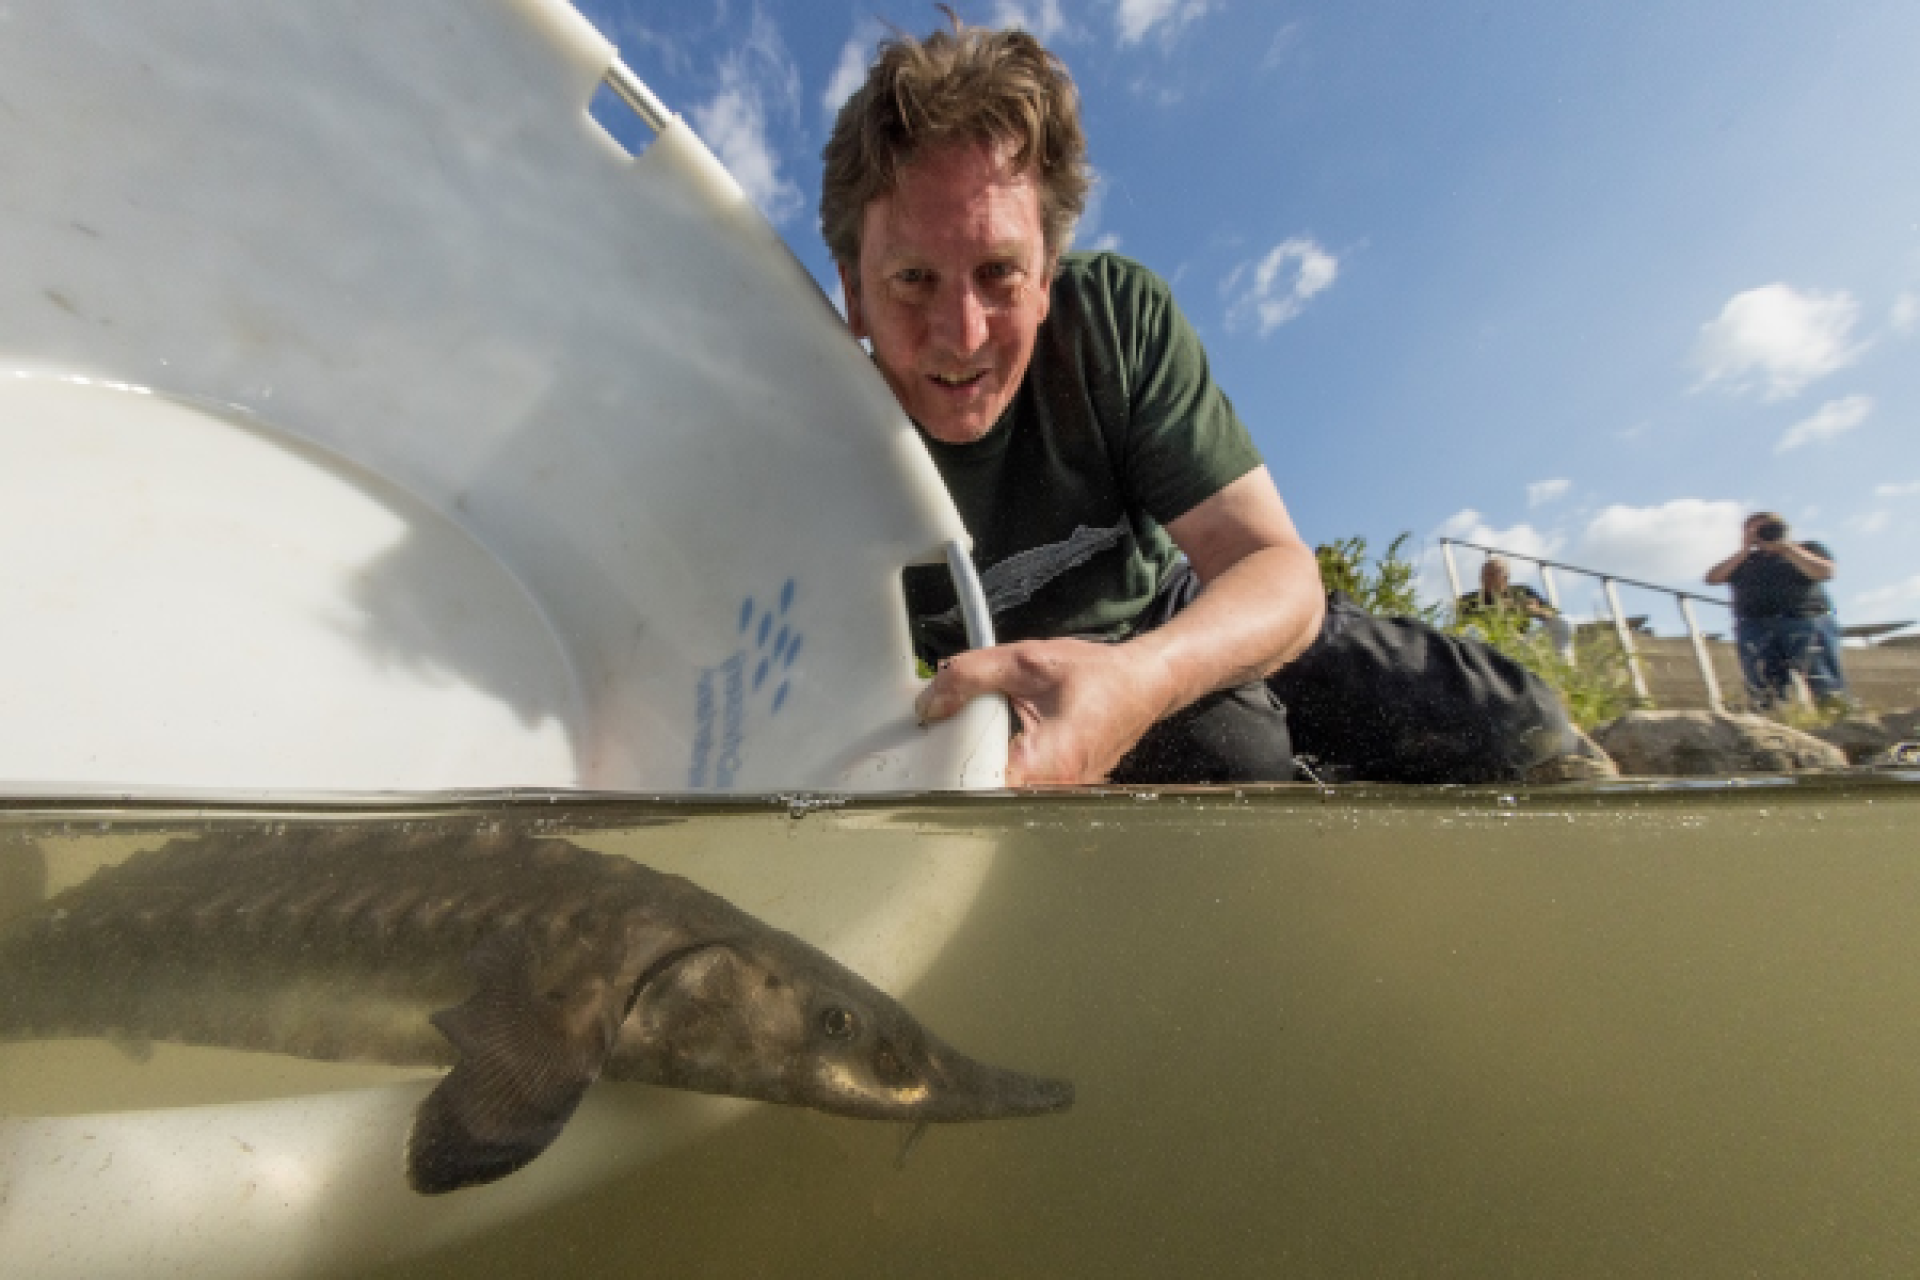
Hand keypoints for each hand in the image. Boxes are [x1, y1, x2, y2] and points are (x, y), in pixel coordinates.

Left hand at [914, 637, 1176, 785]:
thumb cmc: (1099, 675)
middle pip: (986, 797)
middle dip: (957, 772)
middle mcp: (1057, 790)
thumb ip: (972, 676)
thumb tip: (930, 702)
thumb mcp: (1028, 661)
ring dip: (976, 773)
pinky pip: (1017, 792)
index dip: (949, 776)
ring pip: (1000, 797)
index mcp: (1050, 762)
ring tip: (961, 746)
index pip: (982, 789)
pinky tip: (988, 750)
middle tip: (936, 748)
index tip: (928, 759)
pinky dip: (997, 772)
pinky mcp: (1060, 793)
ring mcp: (1061, 797)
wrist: (1143, 685)